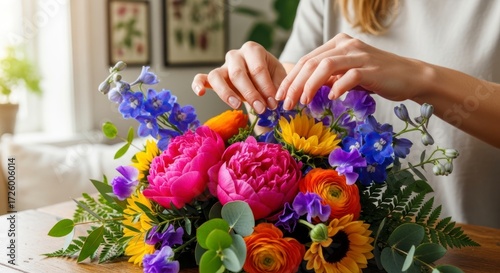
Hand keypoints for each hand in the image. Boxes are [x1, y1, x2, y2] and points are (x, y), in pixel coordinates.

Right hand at [191, 41, 286, 113]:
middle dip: (251, 93)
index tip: (274, 103)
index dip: (266, 87)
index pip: (258, 69)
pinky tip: (200, 93)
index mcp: (253, 50)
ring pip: (217, 76)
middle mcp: (235, 55)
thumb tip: (276, 102)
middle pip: (238, 73)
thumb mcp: (279, 77)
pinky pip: (202, 78)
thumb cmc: (271, 76)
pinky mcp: (214, 77)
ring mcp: (223, 66)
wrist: (263, 76)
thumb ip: (278, 87)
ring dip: (226, 93)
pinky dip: (198, 84)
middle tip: (261, 109)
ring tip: (237, 106)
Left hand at [275, 33, 430, 109]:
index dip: (290, 78)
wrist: (409, 76)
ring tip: (302, 101)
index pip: (306, 60)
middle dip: (294, 84)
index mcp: (337, 44)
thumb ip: (328, 78)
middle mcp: (345, 45)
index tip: (280, 96)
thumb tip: (303, 90)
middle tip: (285, 103)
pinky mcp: (371, 68)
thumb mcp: (347, 74)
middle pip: (311, 63)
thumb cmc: (376, 77)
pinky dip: (338, 87)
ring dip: (310, 85)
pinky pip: (349, 76)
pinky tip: (332, 98)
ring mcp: (359, 55)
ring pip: (325, 66)